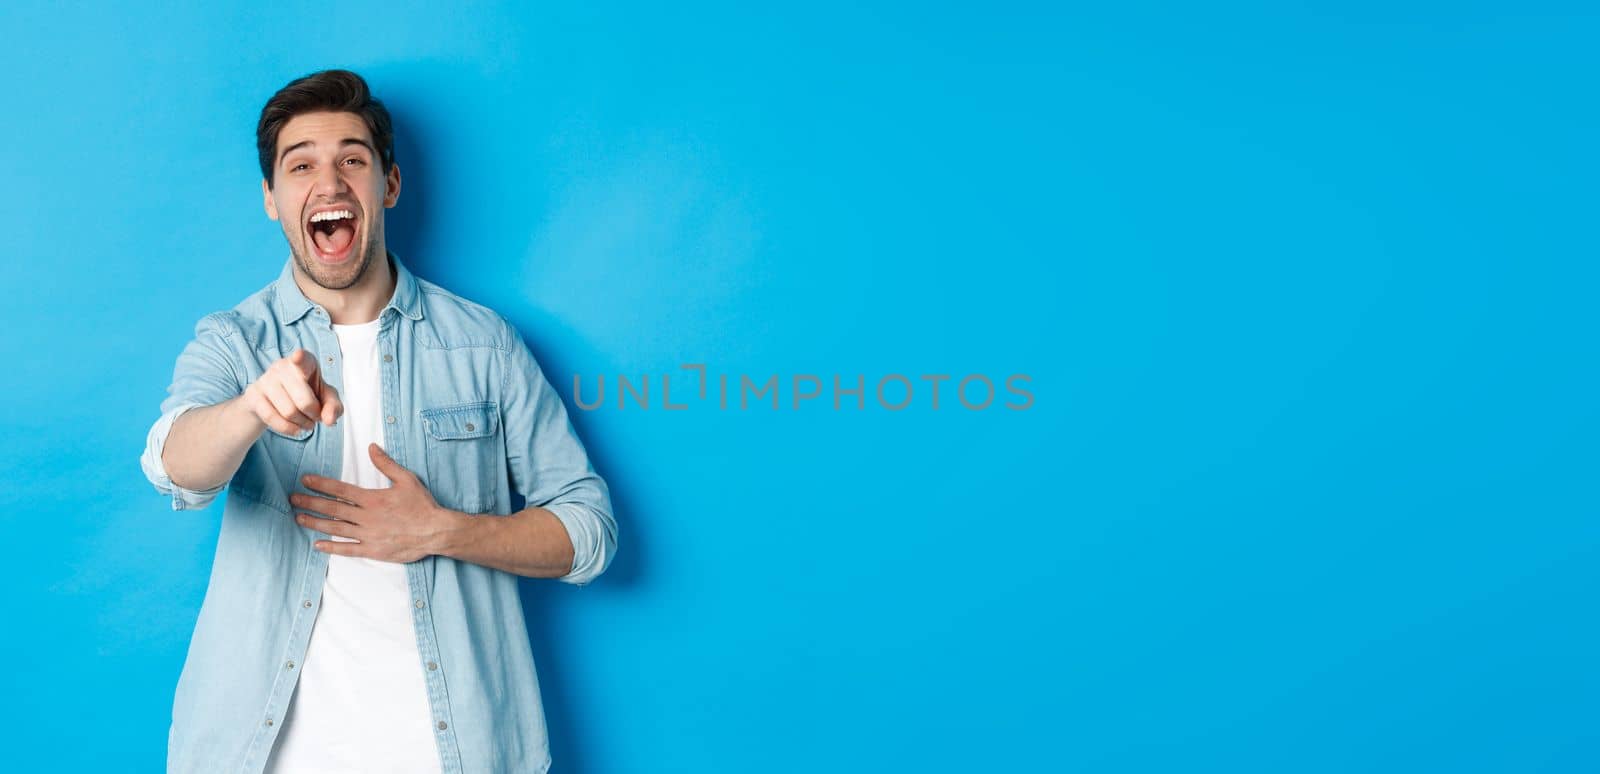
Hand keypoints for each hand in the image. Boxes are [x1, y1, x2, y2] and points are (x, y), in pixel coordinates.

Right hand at [244, 347, 343, 434]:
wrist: (274, 400)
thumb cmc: (305, 392)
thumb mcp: (326, 397)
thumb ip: (334, 406)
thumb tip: (330, 420)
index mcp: (304, 361)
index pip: (302, 358)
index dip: (300, 358)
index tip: (298, 357)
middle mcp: (283, 366)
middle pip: (304, 401)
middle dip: (314, 415)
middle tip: (316, 417)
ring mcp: (266, 379)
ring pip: (289, 412)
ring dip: (303, 424)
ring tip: (306, 422)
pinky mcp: (253, 394)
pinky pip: (272, 418)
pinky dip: (288, 429)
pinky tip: (295, 428)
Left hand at [290, 443, 456, 562]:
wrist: (435, 531)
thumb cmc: (422, 505)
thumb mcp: (406, 479)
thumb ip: (386, 464)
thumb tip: (371, 447)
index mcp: (372, 498)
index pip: (340, 490)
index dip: (321, 484)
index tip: (305, 480)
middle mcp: (366, 517)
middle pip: (332, 509)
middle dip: (310, 502)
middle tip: (293, 498)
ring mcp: (368, 535)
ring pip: (335, 528)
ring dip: (315, 523)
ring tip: (299, 518)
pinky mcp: (372, 550)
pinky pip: (347, 550)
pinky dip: (332, 547)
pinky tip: (318, 545)